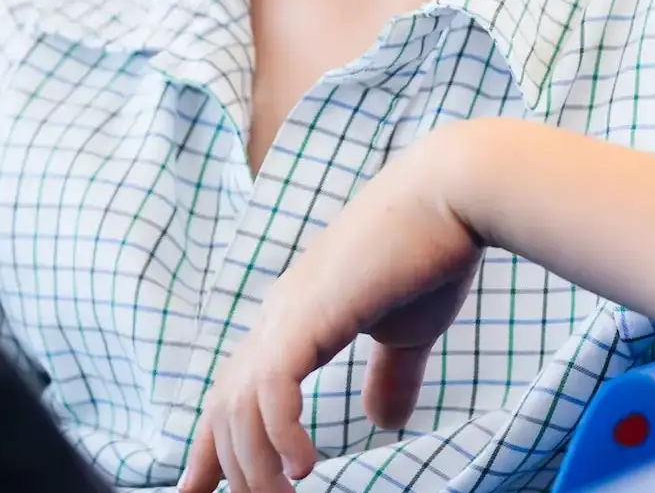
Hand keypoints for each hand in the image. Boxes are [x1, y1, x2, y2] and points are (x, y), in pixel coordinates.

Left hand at [179, 127, 487, 492]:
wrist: (453, 191)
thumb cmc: (435, 251)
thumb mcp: (408, 331)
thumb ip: (390, 375)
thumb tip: (383, 422)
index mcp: (294, 316)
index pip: (234, 389)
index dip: (213, 444)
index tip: (200, 489)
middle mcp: (278, 315)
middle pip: (225, 407)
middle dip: (228, 467)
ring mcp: (288, 313)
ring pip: (242, 409)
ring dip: (258, 466)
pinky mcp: (310, 314)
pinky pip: (273, 390)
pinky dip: (281, 435)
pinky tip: (304, 468)